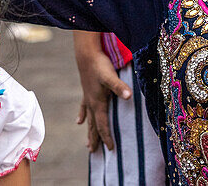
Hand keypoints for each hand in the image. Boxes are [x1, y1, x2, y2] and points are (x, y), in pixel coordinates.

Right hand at [73, 31, 131, 151]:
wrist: (87, 55)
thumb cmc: (100, 66)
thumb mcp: (111, 77)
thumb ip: (120, 87)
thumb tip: (129, 96)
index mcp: (97, 103)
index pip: (102, 125)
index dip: (106, 137)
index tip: (111, 149)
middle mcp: (91, 103)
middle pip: (93, 125)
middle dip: (95, 139)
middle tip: (94, 153)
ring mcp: (88, 98)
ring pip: (88, 119)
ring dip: (89, 131)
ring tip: (87, 144)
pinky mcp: (87, 91)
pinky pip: (84, 107)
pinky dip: (82, 115)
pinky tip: (79, 121)